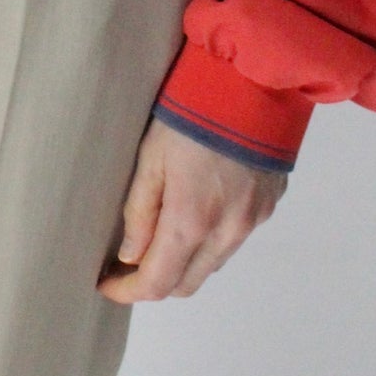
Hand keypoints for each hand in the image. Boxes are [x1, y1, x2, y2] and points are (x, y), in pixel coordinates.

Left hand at [96, 115, 286, 302]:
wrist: (253, 82)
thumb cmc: (192, 115)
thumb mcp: (151, 157)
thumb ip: (140, 211)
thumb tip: (130, 256)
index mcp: (193, 223)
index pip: (158, 283)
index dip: (127, 292)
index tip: (106, 284)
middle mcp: (228, 232)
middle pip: (187, 284)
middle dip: (155, 282)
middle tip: (127, 262)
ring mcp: (253, 221)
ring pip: (212, 264)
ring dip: (184, 262)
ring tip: (159, 235)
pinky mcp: (269, 205)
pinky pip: (234, 240)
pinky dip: (210, 241)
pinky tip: (197, 212)